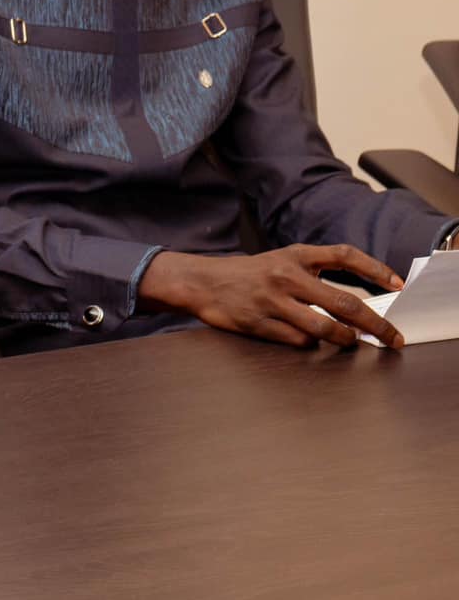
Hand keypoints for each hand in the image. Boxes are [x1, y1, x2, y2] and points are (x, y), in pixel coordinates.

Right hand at [138, 245, 405, 348]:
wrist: (200, 281)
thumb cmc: (248, 274)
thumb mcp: (281, 261)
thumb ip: (315, 274)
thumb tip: (356, 305)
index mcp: (294, 255)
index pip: (344, 256)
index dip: (375, 269)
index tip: (398, 284)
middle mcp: (286, 276)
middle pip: (345, 303)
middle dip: (376, 325)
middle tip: (393, 338)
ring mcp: (272, 301)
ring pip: (324, 328)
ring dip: (345, 340)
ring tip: (352, 342)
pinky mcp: (259, 323)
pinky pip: (298, 341)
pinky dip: (310, 344)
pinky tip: (309, 340)